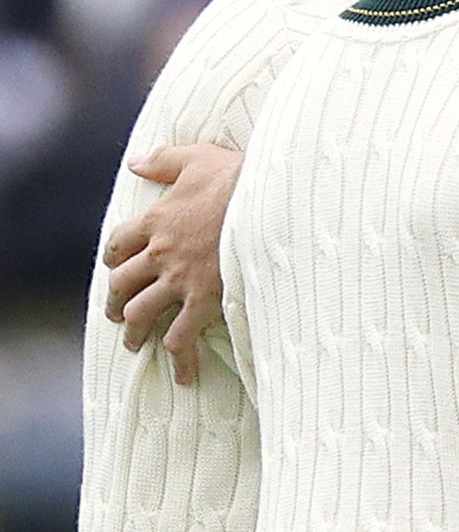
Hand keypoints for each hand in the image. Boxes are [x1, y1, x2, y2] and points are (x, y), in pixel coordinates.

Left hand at [103, 142, 241, 382]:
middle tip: (116, 315)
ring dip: (134, 332)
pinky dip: (179, 357)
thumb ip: (164, 160)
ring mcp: (179, 279)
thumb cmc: (238, 177)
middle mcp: (159, 253)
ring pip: (140, 312)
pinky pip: (181, 334)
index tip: (116, 267)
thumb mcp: (197, 157)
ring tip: (134, 344)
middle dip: (115, 302)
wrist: (270, 201)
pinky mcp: (203, 299)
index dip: (113, 258)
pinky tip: (184, 374)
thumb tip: (136, 162)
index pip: (118, 244)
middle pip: (121, 283)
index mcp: (154, 220)